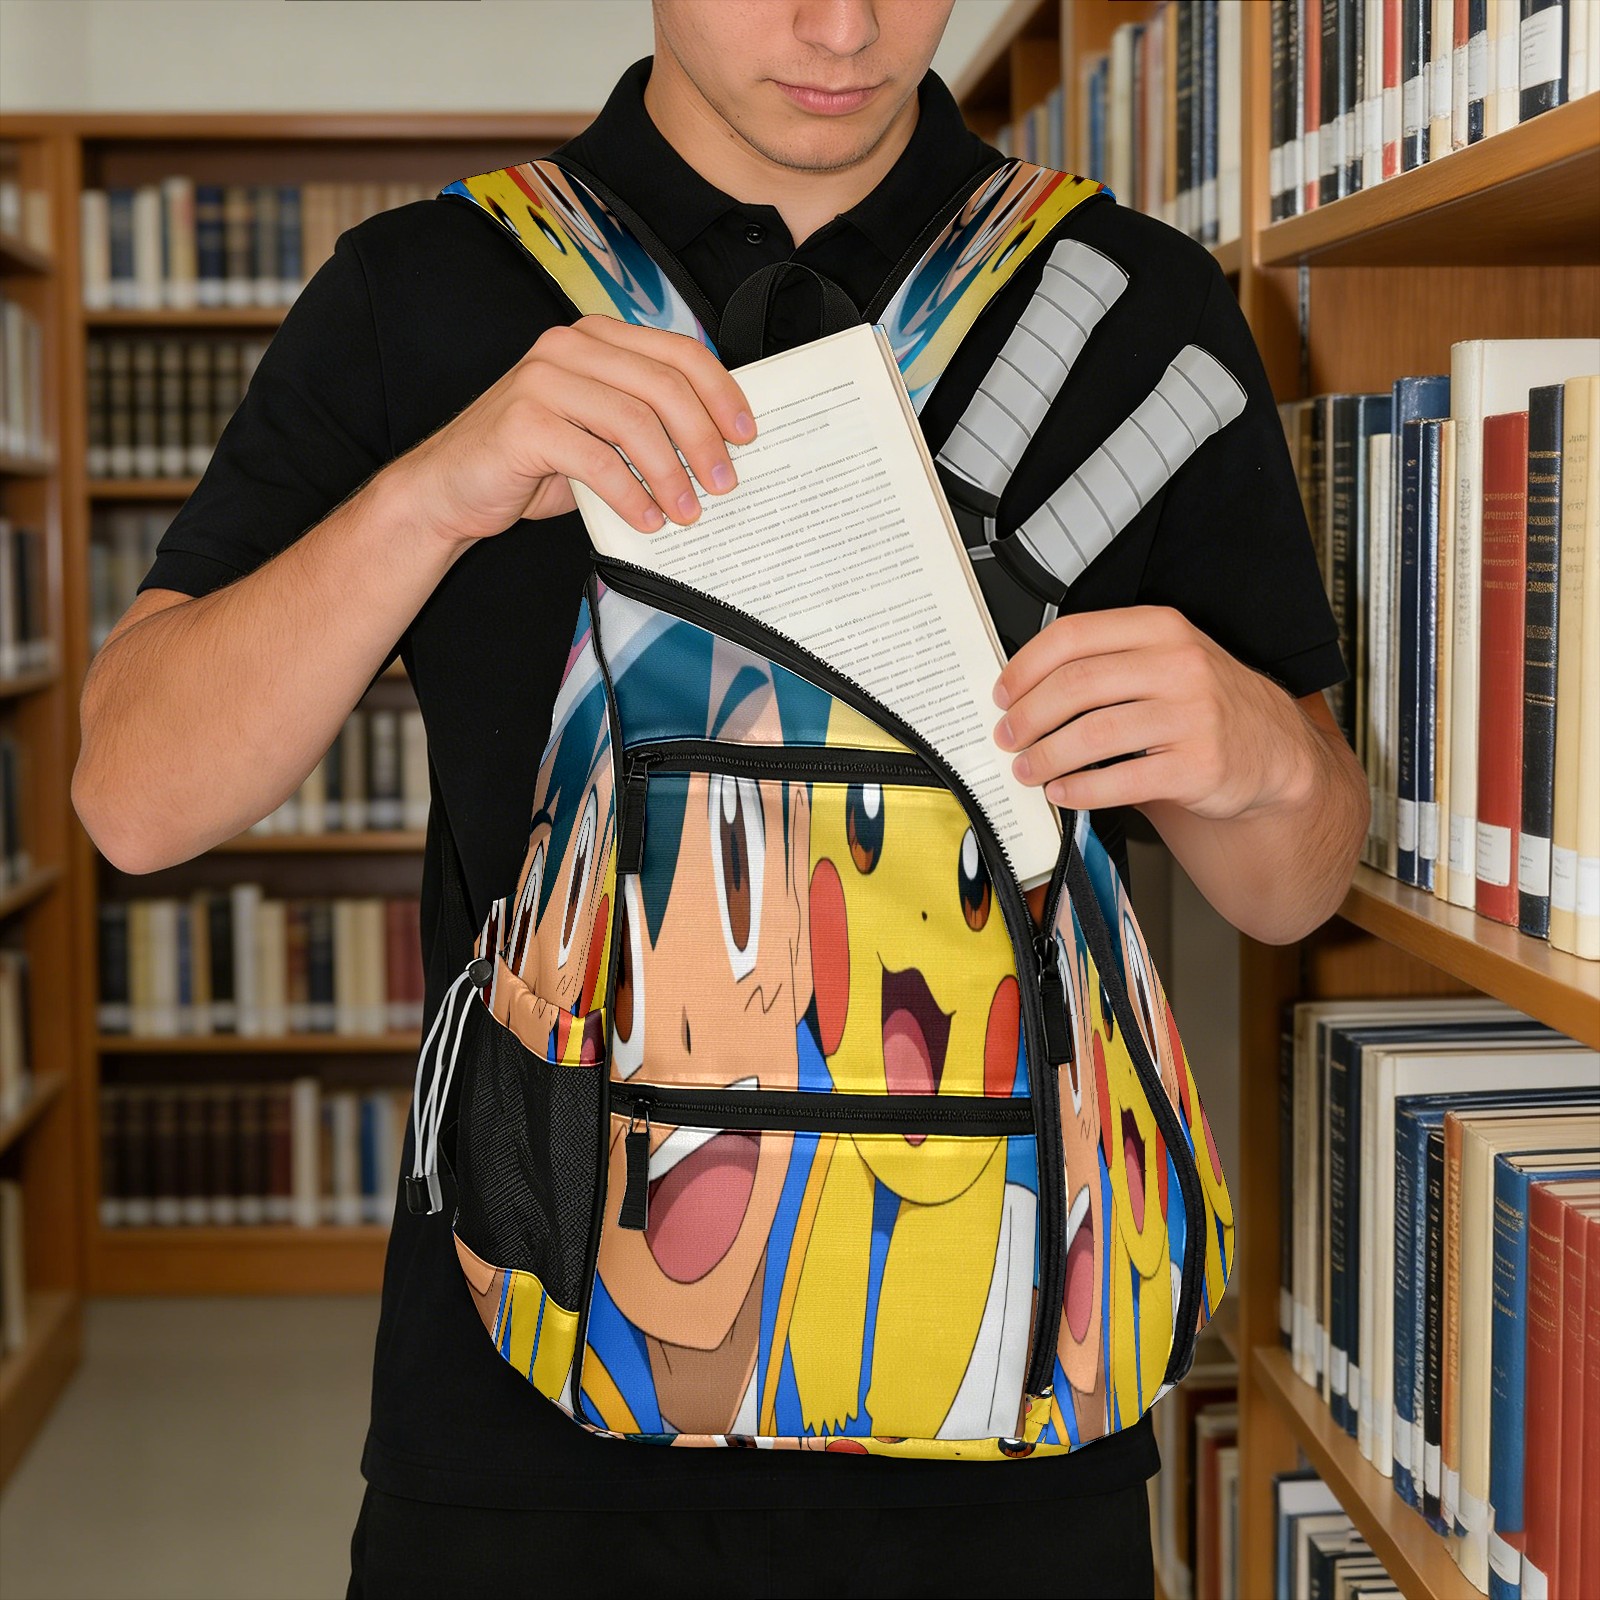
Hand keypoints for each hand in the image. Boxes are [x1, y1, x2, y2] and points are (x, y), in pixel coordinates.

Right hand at [389, 315, 754, 545]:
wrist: (451, 489)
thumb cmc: (533, 463)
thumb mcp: (598, 433)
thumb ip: (644, 424)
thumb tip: (717, 451)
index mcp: (596, 338)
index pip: (677, 352)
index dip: (721, 392)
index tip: (747, 436)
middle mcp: (569, 347)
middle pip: (663, 386)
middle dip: (703, 439)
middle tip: (724, 483)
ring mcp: (543, 380)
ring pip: (634, 421)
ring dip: (671, 474)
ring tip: (688, 512)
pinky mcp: (523, 422)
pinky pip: (596, 459)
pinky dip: (630, 495)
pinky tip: (647, 521)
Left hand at [992, 606, 1314, 819]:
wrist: (1273, 749)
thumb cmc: (1204, 704)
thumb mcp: (1164, 661)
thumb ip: (1106, 663)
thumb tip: (1024, 691)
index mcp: (1160, 628)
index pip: (1073, 636)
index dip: (1025, 667)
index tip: (1003, 694)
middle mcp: (1178, 665)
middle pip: (1076, 684)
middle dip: (1028, 716)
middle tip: (1008, 736)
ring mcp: (1192, 716)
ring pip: (1093, 733)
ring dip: (1047, 756)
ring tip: (1028, 769)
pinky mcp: (1198, 765)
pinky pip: (1122, 779)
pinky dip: (1081, 790)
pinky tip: (1063, 793)